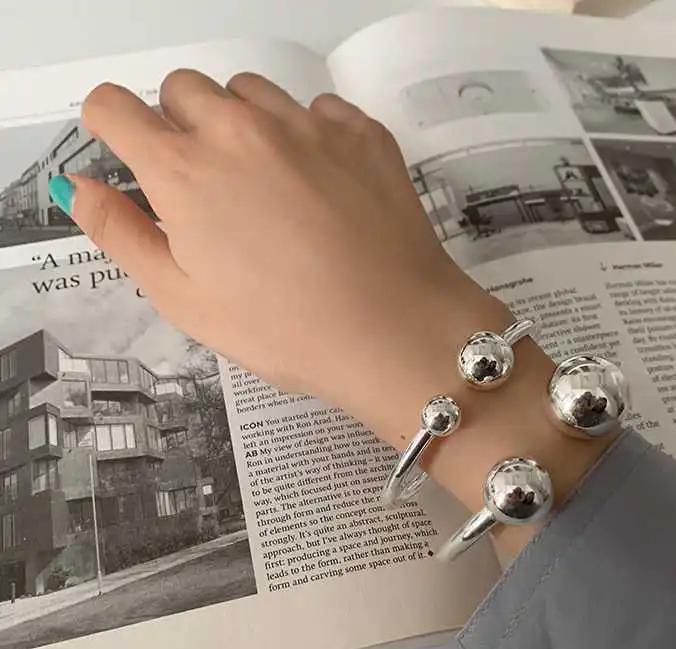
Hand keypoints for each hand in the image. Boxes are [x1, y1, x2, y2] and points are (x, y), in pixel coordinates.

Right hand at [66, 70, 613, 556]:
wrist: (394, 330)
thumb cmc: (283, 329)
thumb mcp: (184, 301)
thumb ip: (121, 234)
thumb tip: (79, 186)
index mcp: (184, 171)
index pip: (114, 107)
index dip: (111, 129)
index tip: (130, 157)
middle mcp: (240, 129)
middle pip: (183, 88)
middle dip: (179, 125)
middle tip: (207, 187)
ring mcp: (306, 123)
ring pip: (249, 91)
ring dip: (241, 123)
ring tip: (266, 185)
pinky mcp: (361, 131)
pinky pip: (316, 108)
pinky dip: (306, 134)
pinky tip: (322, 186)